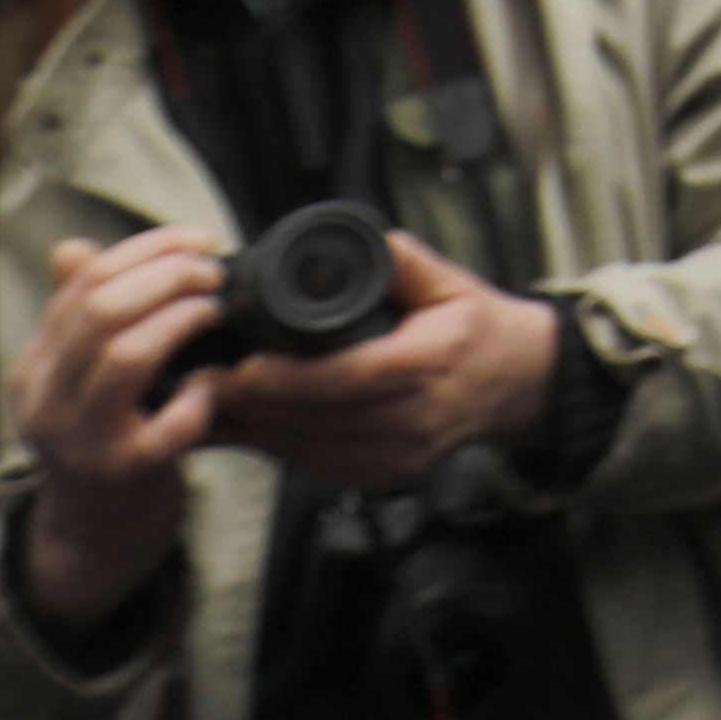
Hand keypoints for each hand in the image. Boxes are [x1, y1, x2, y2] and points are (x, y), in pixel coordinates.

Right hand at [9, 232, 224, 635]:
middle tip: (215, 270)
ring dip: (181, 321)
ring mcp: (79, 441)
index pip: (81, 286)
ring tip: (217, 309)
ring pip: (125, 357)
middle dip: (168, 276)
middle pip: (99, 313)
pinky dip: (196, 400)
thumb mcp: (83, 373)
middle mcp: (44, 401)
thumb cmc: (107, 432)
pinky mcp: (121, 474)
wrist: (97, 527)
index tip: (200, 238)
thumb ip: (84, 314)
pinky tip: (213, 384)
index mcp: (35, 367)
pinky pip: (163, 429)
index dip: (146, 250)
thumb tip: (72, 247)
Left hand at [199, 236, 566, 497]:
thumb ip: (403, 262)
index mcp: (432, 363)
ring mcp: (400, 456)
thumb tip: (356, 243)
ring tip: (206, 403)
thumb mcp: (452, 282)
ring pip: (308, 450)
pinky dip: (276, 445)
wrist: (521, 383)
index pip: (349, 379)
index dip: (287, 381)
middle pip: (317, 420)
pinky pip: (316, 465)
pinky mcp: (385, 476)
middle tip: (199, 382)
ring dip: (253, 429)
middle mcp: (416, 419)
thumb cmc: (480, 327)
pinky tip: (246, 425)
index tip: (240, 368)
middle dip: (252, 405)